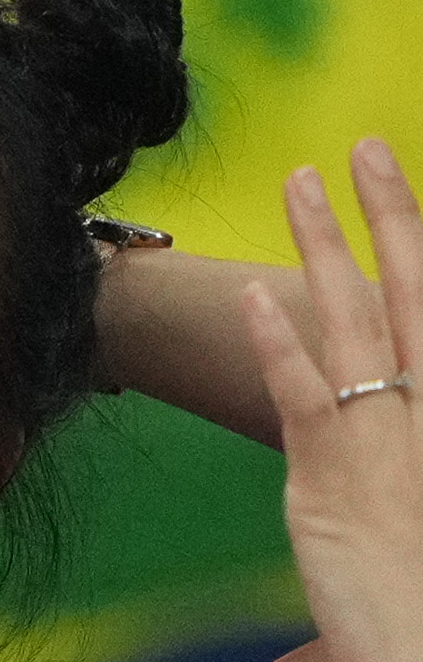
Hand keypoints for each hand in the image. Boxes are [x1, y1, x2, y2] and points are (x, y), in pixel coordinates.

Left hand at [248, 139, 422, 661]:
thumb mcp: (419, 516)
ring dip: (326, 245)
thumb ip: (404, 454)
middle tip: (366, 145)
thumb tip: (387, 436)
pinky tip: (256, 296)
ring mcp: (392, 445)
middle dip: (394, 214)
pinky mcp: (333, 485)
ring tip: (302, 179)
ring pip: (357, 322)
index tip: (398, 194)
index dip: (420, 253)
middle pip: (417, 293)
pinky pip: (304, 396)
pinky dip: (278, 343)